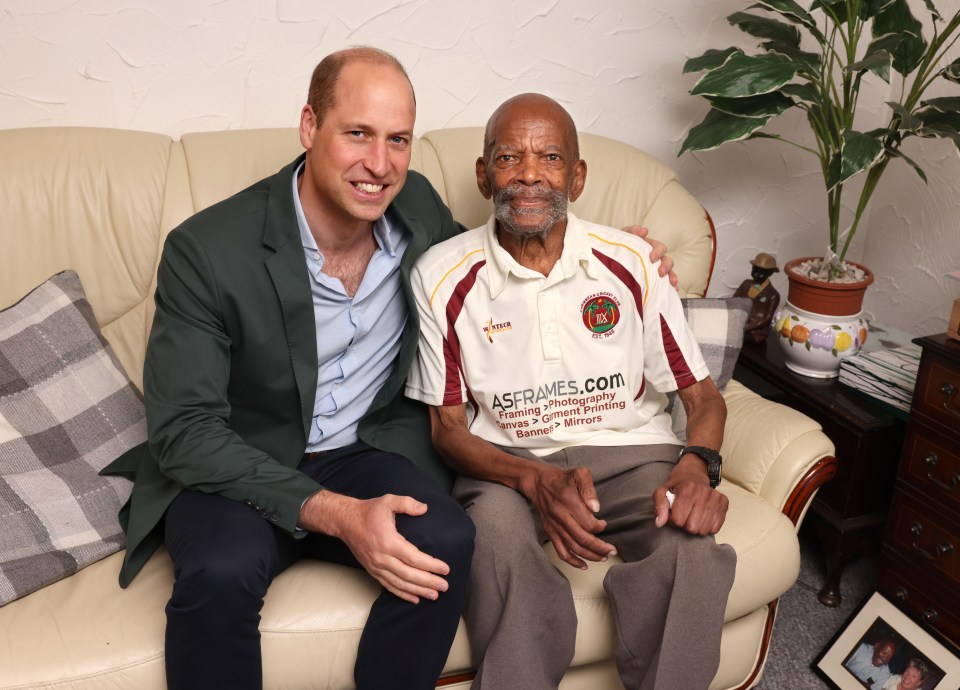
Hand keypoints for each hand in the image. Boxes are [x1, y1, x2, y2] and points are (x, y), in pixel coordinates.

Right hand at [299, 491, 450, 603]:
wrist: (345, 521)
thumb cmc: (368, 511)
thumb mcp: (388, 501)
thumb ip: (407, 503)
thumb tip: (424, 508)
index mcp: (388, 541)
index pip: (413, 557)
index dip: (430, 565)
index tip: (445, 569)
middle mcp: (382, 557)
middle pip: (408, 575)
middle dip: (428, 582)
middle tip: (444, 586)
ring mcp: (376, 566)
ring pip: (400, 583)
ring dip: (418, 591)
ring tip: (434, 595)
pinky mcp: (372, 570)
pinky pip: (389, 586)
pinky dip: (402, 594)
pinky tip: (415, 598)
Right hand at [524, 465, 616, 569]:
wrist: (539, 482)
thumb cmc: (563, 478)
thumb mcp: (579, 474)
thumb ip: (589, 489)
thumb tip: (596, 508)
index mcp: (569, 502)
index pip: (587, 522)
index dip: (599, 527)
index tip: (604, 524)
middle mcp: (561, 516)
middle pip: (582, 538)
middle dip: (600, 547)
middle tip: (612, 550)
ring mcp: (555, 526)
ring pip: (574, 547)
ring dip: (591, 556)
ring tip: (604, 557)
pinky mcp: (550, 532)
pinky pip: (561, 551)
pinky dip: (573, 561)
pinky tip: (584, 565)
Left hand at [620, 225, 678, 288]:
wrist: (611, 259)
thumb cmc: (620, 246)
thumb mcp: (624, 236)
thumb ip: (632, 231)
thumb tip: (644, 231)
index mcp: (651, 247)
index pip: (660, 248)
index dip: (658, 252)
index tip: (652, 258)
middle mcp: (656, 259)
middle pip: (667, 261)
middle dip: (666, 266)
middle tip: (661, 273)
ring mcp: (655, 270)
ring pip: (669, 273)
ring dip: (672, 277)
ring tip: (673, 284)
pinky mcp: (652, 281)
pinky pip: (664, 284)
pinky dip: (670, 287)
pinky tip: (673, 291)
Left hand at [653, 462, 727, 534]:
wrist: (694, 474)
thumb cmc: (677, 487)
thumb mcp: (662, 492)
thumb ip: (659, 506)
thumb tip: (659, 523)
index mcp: (687, 489)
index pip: (678, 520)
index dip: (673, 519)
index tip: (674, 512)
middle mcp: (703, 492)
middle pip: (692, 528)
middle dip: (685, 524)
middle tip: (684, 514)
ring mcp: (716, 498)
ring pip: (704, 530)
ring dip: (696, 527)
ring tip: (693, 515)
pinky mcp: (724, 503)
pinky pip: (715, 529)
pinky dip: (707, 527)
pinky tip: (703, 516)